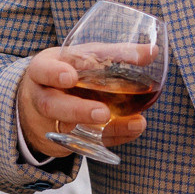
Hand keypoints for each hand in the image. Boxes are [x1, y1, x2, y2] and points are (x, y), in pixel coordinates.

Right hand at [17, 47, 149, 158]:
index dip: (55, 72)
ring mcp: (51, 121)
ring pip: (64, 130)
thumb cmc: (71, 70)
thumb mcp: (86, 57)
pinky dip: (109, 137)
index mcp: (44, 68)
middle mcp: (43, 95)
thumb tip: (152, 51)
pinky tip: (131, 130)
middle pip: (52, 105)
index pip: (46, 69)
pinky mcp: (63, 139)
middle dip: (77, 109)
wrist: (42, 103)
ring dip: (94, 130)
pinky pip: (83, 142)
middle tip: (102, 113)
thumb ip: (117, 54)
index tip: (70, 76)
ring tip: (116, 123)